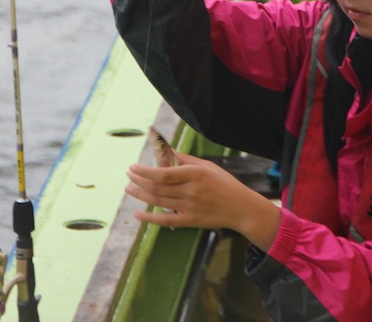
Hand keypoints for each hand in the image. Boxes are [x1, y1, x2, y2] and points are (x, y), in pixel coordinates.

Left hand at [126, 153, 281, 249]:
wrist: (242, 208)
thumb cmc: (226, 184)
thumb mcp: (209, 167)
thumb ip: (187, 160)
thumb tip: (169, 151)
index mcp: (195, 174)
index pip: (164, 173)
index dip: (145, 171)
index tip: (133, 167)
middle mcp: (191, 190)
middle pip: (158, 187)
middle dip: (139, 180)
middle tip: (128, 175)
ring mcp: (190, 207)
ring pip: (159, 201)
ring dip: (141, 195)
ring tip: (129, 189)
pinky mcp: (191, 221)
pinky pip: (166, 221)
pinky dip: (150, 218)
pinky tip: (138, 214)